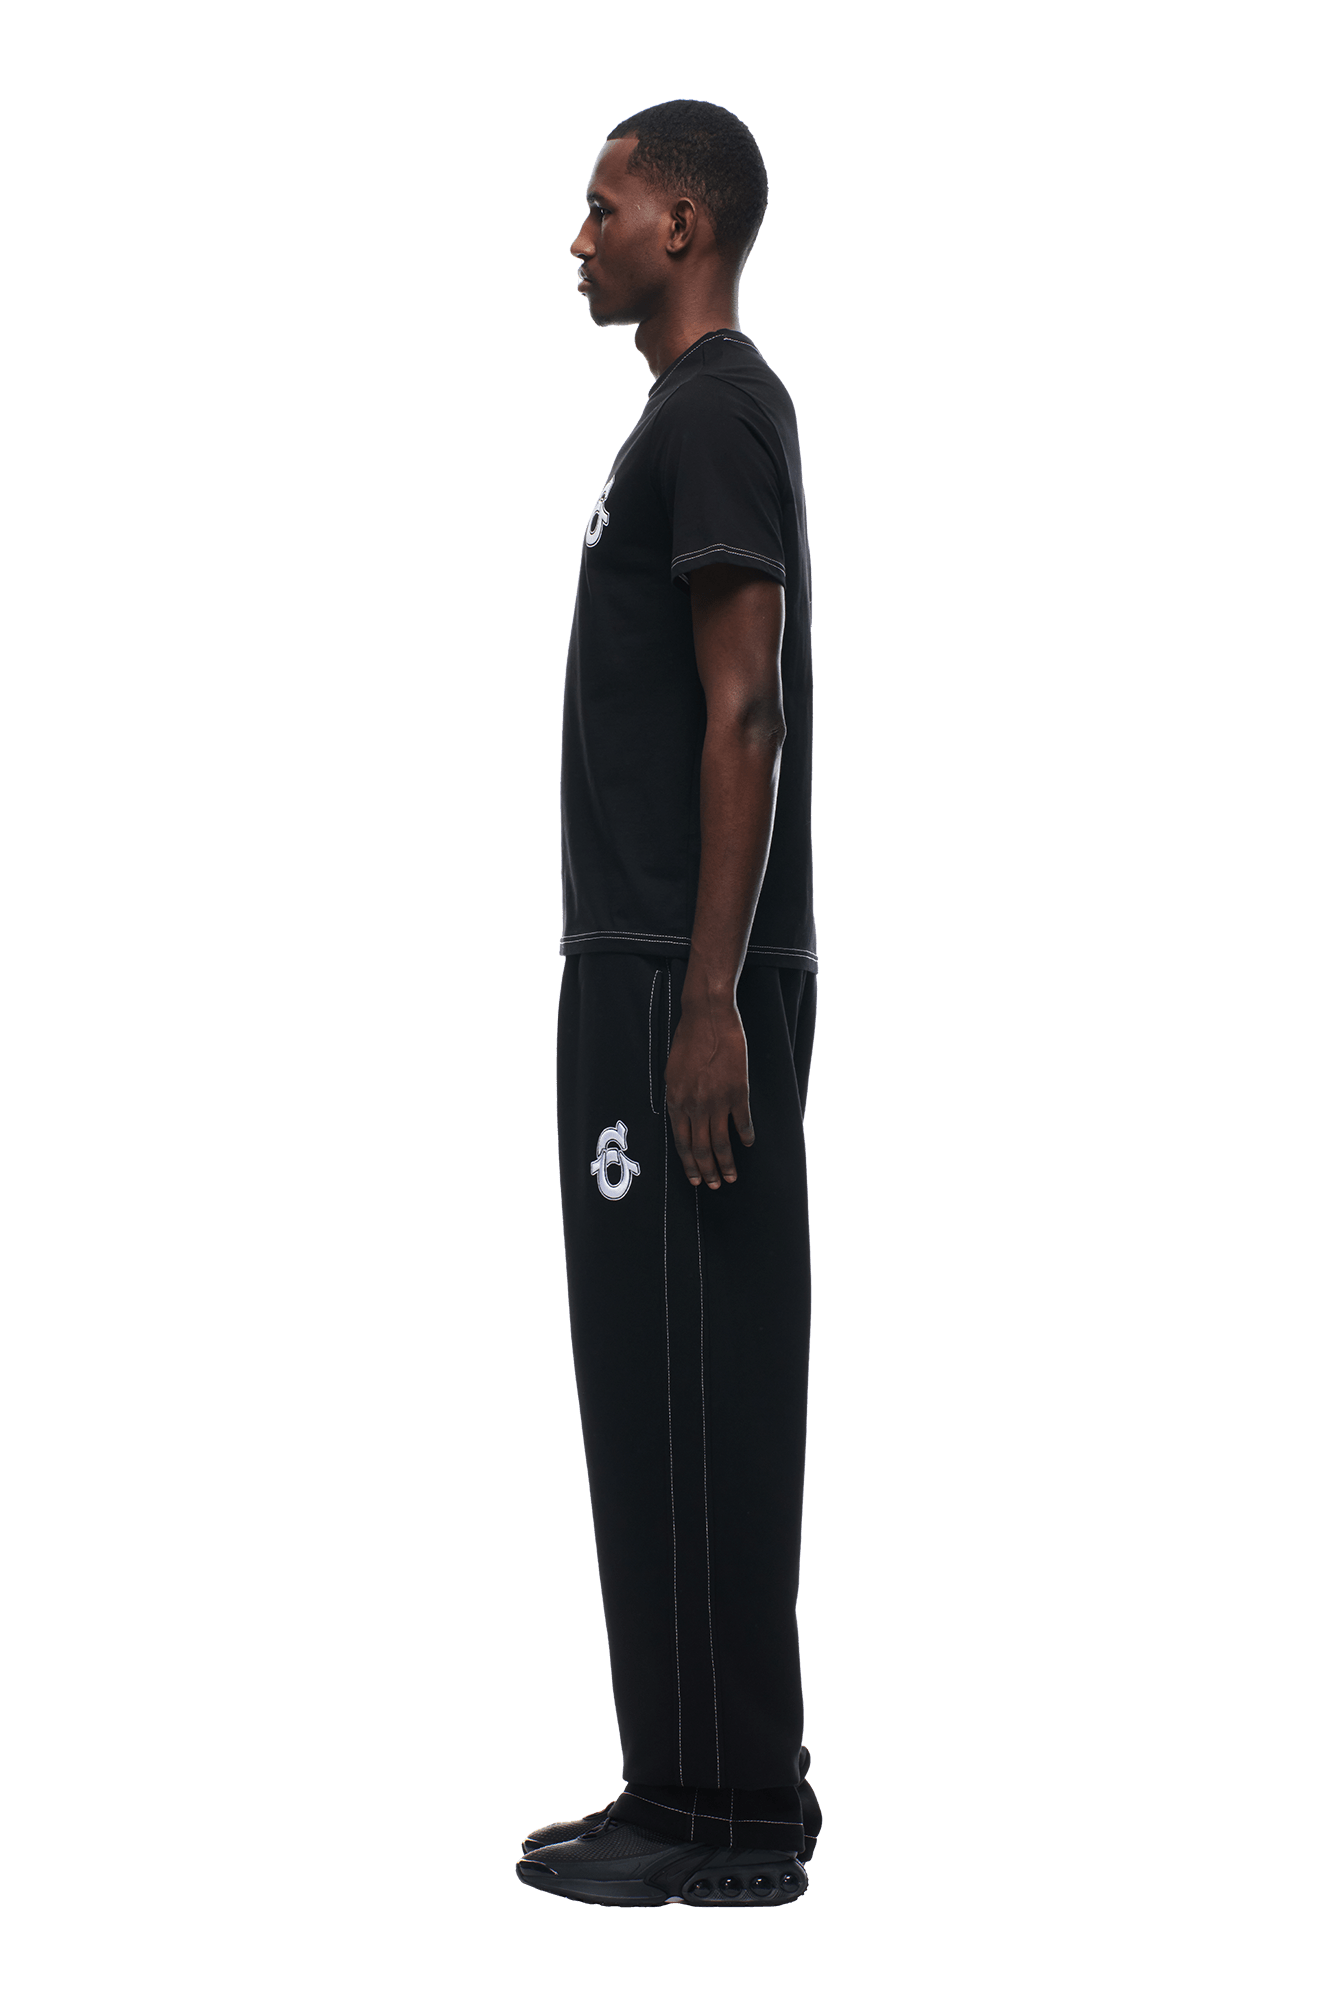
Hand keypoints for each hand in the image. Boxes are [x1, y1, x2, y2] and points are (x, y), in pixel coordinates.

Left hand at [664, 990, 755, 1188]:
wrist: (707, 1017)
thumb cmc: (688, 1040)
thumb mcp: (672, 1072)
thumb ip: (678, 1097)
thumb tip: (682, 1117)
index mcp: (676, 1101)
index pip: (682, 1143)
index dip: (689, 1165)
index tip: (696, 1180)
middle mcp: (694, 1106)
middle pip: (701, 1149)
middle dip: (708, 1172)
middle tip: (716, 1185)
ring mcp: (717, 1101)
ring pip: (721, 1143)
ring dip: (727, 1164)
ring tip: (732, 1176)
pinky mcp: (738, 1092)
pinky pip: (742, 1122)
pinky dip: (745, 1136)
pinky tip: (747, 1144)